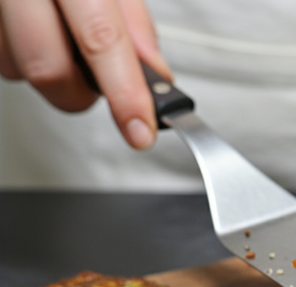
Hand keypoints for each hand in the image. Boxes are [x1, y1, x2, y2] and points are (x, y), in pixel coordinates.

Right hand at [0, 0, 171, 149]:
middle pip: (47, 69)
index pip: (100, 40)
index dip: (124, 93)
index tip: (140, 129)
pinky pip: (1, 57)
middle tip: (101, 85)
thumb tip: (154, 74)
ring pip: (17, 69)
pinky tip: (40, 31)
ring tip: (65, 38)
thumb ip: (133, 23)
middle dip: (80, 94)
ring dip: (51, 72)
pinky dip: (26, 56)